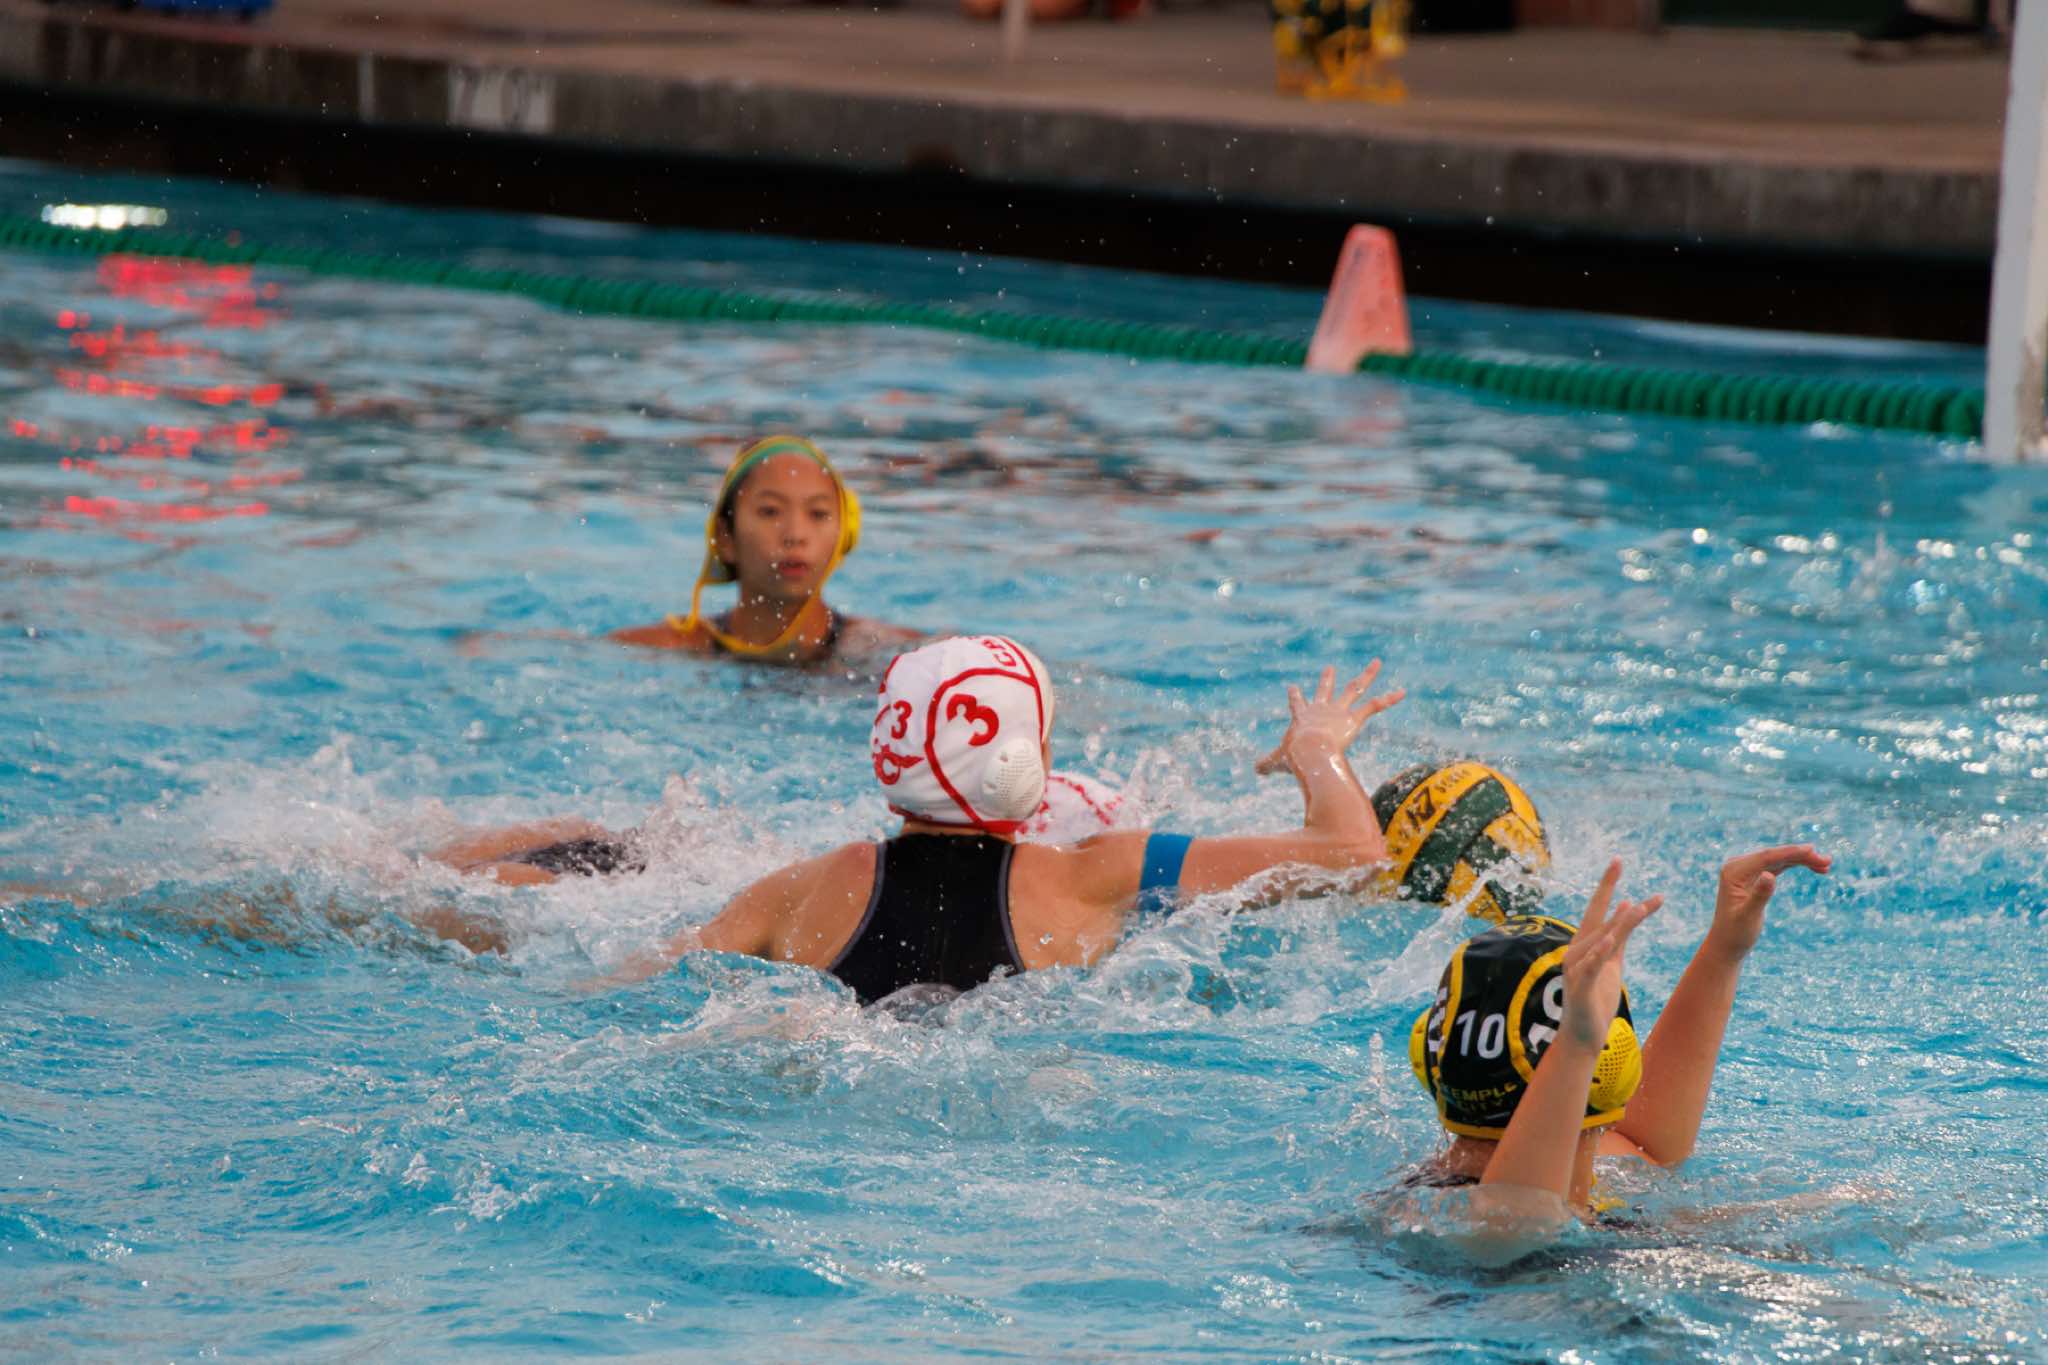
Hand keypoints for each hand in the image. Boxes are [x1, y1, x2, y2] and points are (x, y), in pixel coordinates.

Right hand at [1254, 660, 1404, 776]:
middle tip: (1330, 668)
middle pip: (1326, 688)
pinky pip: (1375, 705)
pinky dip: (1389, 699)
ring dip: (1368, 675)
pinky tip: (1403, 692)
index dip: (1295, 696)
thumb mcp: (1277, 761)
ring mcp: (1338, 711)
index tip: (1293, 687)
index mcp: (1302, 717)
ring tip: (1377, 662)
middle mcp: (1321, 708)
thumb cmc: (1294, 756)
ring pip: (1356, 688)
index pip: (1297, 703)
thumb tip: (1256, 770)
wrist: (1310, 752)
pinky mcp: (1354, 718)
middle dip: (1328, 678)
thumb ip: (1267, 764)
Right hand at [1559, 858, 1661, 1049]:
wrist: (1583, 1036)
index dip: (1607, 885)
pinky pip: (1590, 966)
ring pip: (1598, 940)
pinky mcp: (1579, 987)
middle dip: (1609, 892)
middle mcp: (1577, 951)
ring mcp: (1576, 968)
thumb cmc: (1596, 999)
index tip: (1617, 861)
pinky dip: (1599, 953)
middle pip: (1597, 918)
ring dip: (1616, 923)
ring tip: (1636, 907)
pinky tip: (1611, 941)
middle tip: (1620, 866)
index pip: (1597, 909)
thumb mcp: (1613, 964)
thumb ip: (1619, 938)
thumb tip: (1630, 908)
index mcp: (1586, 944)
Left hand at [1705, 843, 1831, 962]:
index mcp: (1733, 872)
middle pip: (1774, 856)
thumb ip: (1759, 895)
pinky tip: (1812, 867)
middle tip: (1828, 861)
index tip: (1813, 850)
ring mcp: (1745, 871)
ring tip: (1826, 864)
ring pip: (1778, 860)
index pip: (1766, 857)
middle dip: (1800, 856)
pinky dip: (1794, 865)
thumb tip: (1770, 875)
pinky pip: (1777, 866)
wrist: (1727, 944)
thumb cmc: (1736, 933)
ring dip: (1801, 860)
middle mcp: (1737, 867)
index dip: (1790, 852)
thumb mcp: (1749, 916)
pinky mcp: (1753, 877)